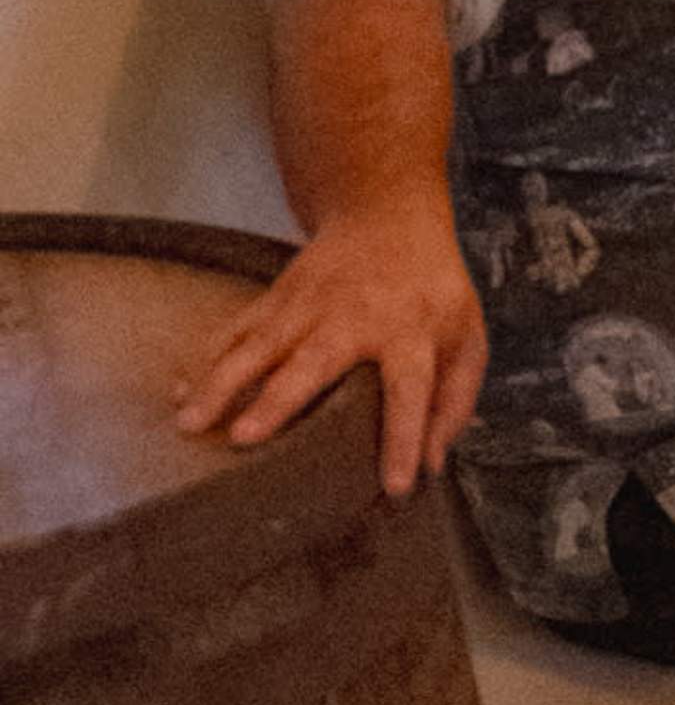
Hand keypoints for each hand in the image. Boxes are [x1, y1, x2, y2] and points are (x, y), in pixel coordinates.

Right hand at [175, 192, 485, 497]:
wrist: (389, 217)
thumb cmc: (431, 291)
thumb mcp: (466, 335)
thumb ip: (455, 399)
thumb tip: (433, 466)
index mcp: (413, 330)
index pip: (413, 388)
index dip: (406, 436)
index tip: (396, 486)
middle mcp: (357, 317)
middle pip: (317, 359)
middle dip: (280, 399)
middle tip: (245, 437)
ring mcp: (310, 304)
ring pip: (260, 344)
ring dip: (222, 382)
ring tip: (189, 422)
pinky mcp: (277, 297)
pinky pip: (235, 330)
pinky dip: (204, 359)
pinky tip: (179, 391)